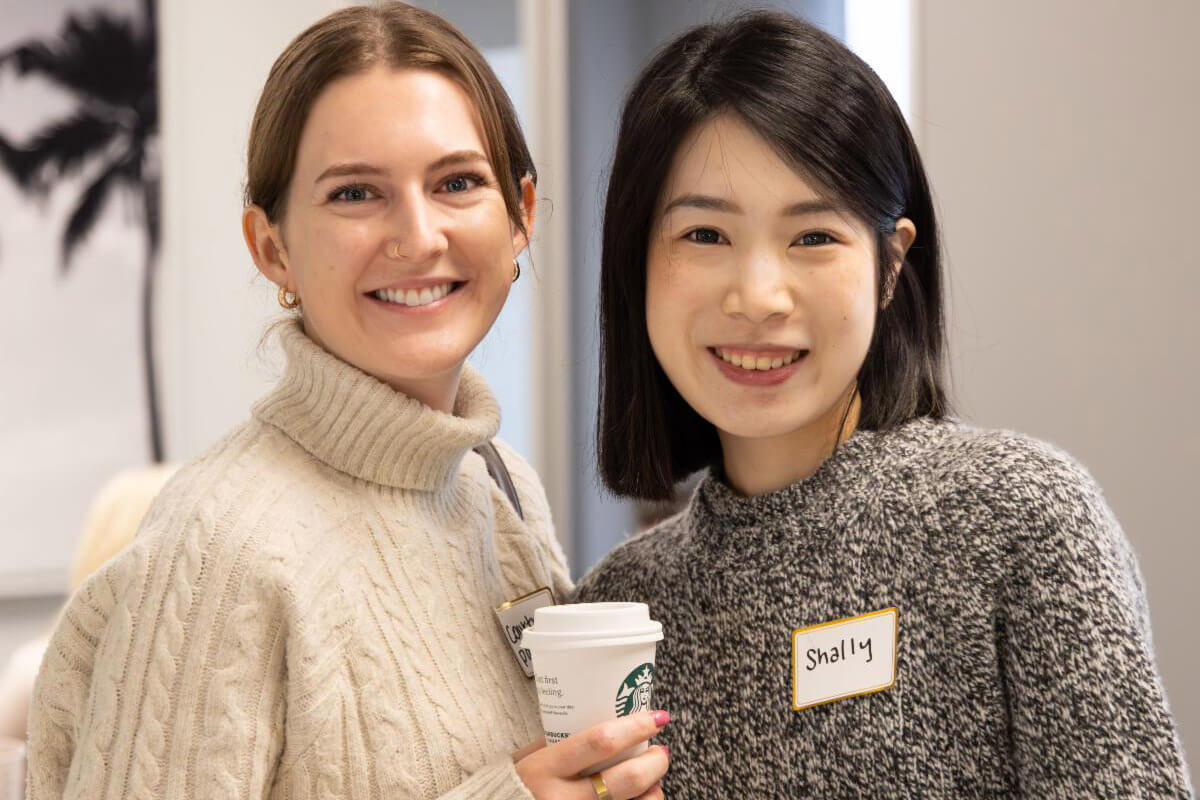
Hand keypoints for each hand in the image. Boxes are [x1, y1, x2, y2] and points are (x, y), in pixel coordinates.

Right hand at [514, 710, 669, 799]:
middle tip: (660, 750)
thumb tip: (603, 722)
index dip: (635, 727)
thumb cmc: (511, 786)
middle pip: (626, 779)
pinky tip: (642, 799)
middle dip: (655, 762)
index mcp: (544, 769)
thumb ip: (559, 742)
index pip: (600, 742)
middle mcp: (562, 799)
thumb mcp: (529, 758)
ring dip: (654, 790)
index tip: (656, 717)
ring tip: (654, 779)